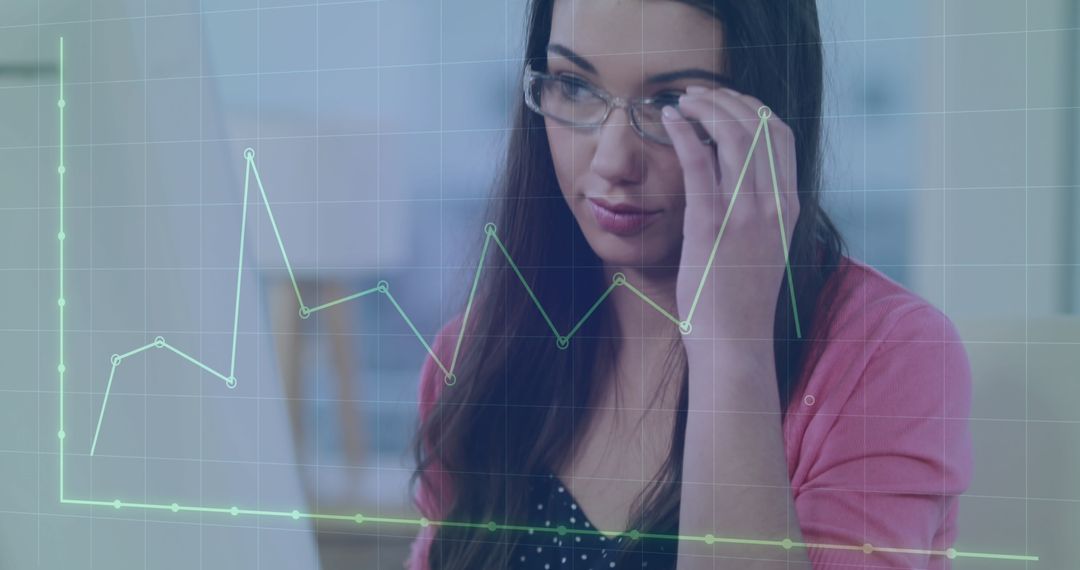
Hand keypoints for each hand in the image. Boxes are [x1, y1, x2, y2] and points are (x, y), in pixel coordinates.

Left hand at [661, 86, 798, 354]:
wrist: (734, 344)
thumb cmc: (739, 301)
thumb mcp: (762, 248)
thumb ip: (757, 212)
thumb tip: (733, 177)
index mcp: (788, 208)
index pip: (781, 135)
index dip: (753, 107)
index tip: (725, 100)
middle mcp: (774, 205)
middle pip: (759, 124)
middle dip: (727, 98)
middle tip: (697, 92)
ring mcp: (745, 214)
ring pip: (732, 134)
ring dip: (704, 107)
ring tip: (680, 100)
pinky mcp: (711, 225)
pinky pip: (699, 161)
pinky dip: (684, 131)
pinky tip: (668, 120)